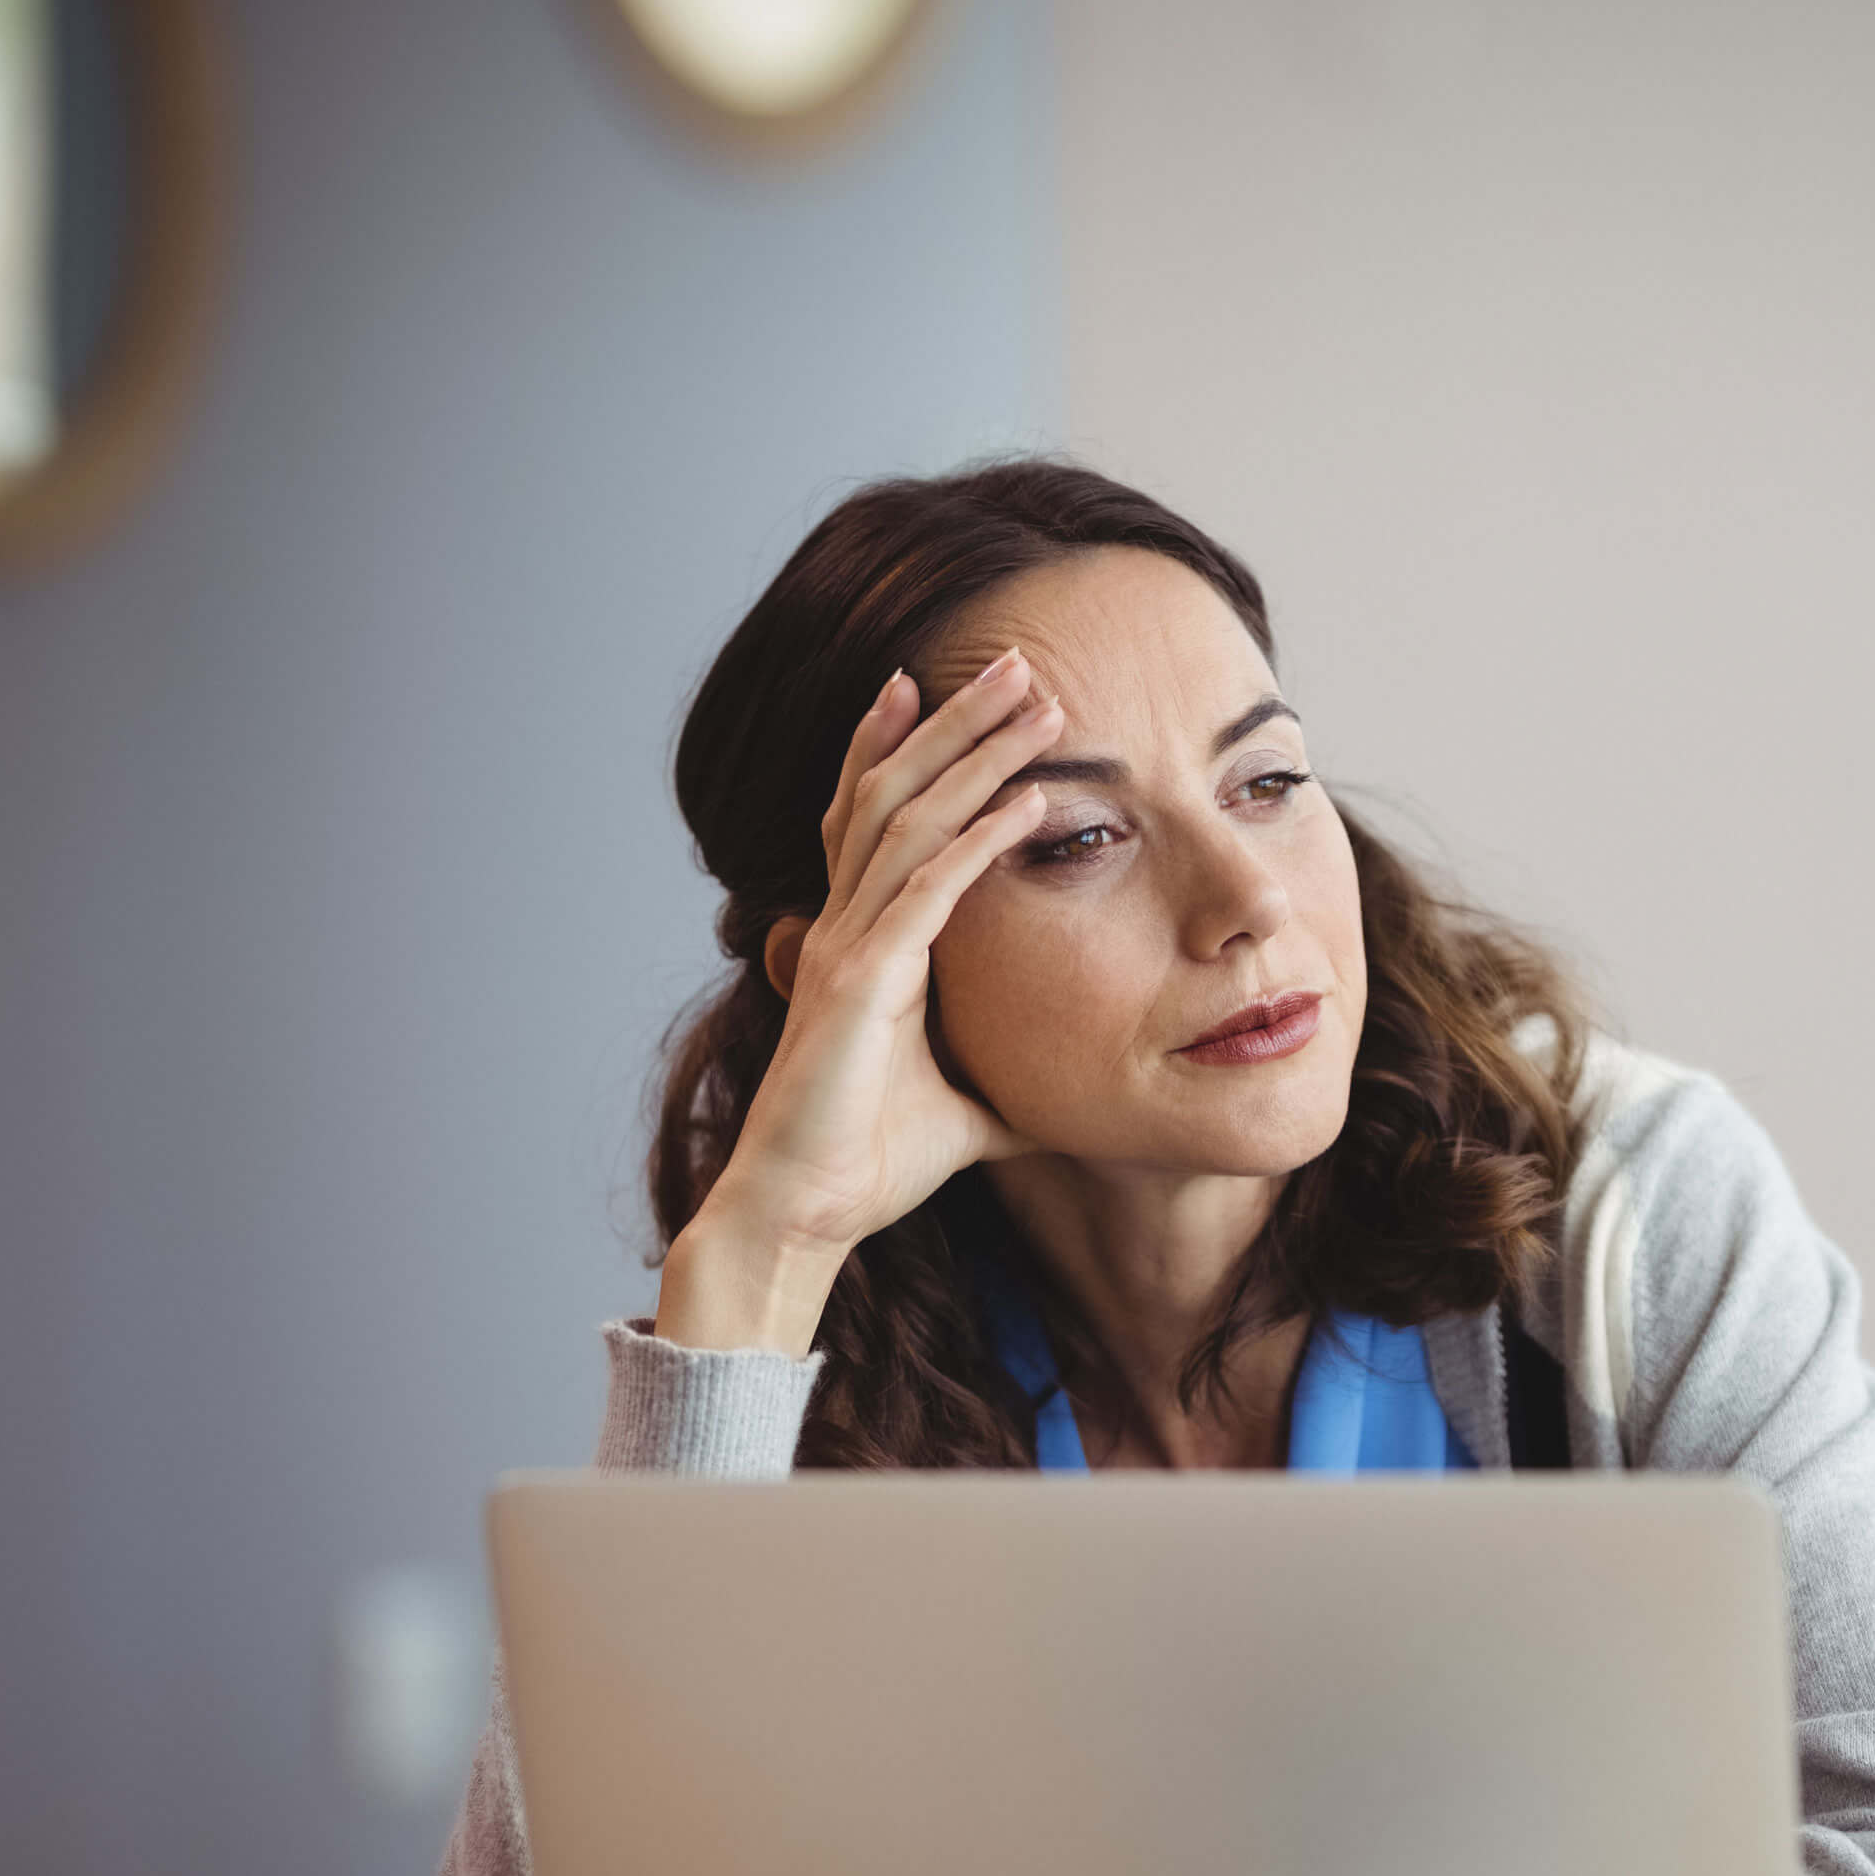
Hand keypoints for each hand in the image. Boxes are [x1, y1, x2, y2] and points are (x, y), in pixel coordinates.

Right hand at [656, 656, 1061, 1351]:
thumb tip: (1068, 1097)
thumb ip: (1005, 1085)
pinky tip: (1033, 803)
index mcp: (865, 942)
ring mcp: (851, 948)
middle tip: (1016, 662)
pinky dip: (981, 842)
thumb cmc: (871, 1162)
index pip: (880, 818)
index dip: (908, 747)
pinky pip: (929, 892)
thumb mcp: (967, 1111)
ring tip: (1035, 698)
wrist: (805, 1213)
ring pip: (911, 820)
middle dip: (958, 723)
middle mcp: (849, 927)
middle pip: (897, 792)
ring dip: (977, 755)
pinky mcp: (862, 982)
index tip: (947, 686)